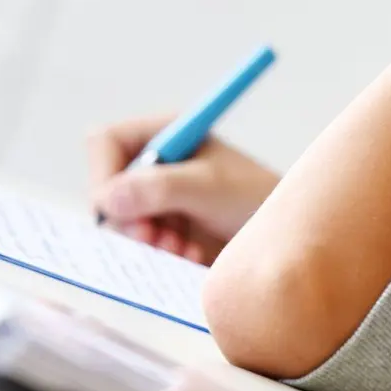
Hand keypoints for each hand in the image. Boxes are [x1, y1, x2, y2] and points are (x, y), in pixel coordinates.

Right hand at [86, 116, 279, 264]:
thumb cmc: (257, 199)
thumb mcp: (210, 188)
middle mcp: (155, 164)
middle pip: (105, 188)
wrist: (287, 237)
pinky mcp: (164, 229)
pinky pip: (137, 245)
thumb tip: (107, 198)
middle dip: (126, 218)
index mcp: (165, 134)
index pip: (105, 142)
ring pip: (118, 222)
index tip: (117, 208)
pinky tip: (188, 256)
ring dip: (143, 242)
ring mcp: (157, 198)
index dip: (103, 175)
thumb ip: (160, 188)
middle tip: (152, 238)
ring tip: (180, 249)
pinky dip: (156, 255)